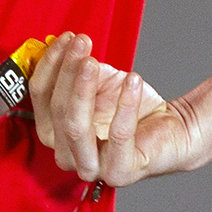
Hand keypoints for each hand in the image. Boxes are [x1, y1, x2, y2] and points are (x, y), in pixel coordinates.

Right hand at [29, 33, 199, 186]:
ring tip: (93, 62)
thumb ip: (74, 67)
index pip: (40, 96)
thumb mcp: (96, 81)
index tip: (65, 39)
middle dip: (68, 72)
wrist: (172, 127)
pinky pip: (119, 136)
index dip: (50, 64)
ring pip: (76, 126)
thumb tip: (56, 43)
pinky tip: (132, 80)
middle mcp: (66, 154)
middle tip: (81, 44)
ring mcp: (91, 167)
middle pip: (57, 109)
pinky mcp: (120, 172)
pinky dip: (125, 105)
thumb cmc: (128, 106)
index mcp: (53, 132)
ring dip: (83, 89)